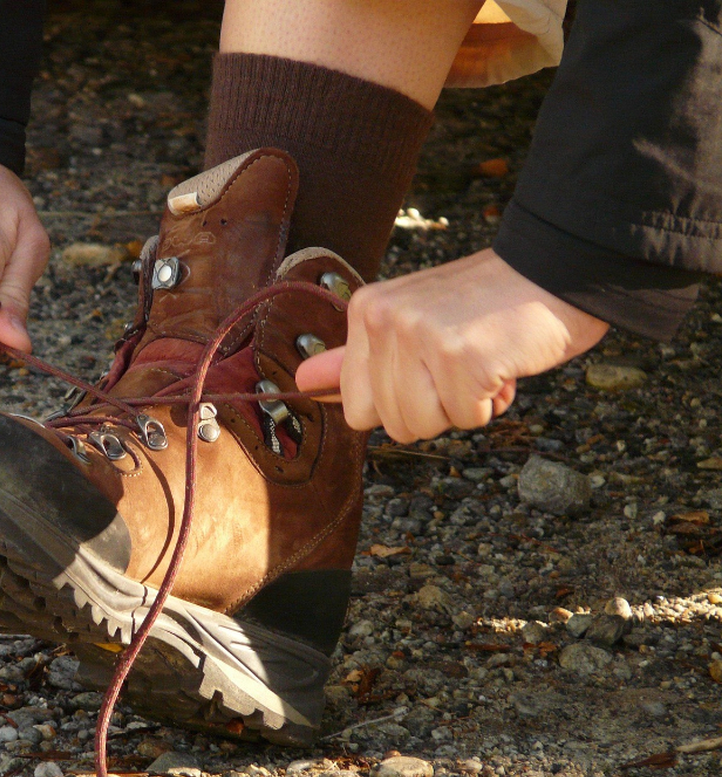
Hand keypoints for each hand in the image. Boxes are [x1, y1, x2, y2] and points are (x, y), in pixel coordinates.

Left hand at [296, 248, 608, 442]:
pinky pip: (468, 418)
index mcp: (366, 312)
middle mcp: (384, 319)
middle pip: (392, 423)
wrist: (556, 270)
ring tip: (481, 361)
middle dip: (435, 407)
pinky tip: (502, 362)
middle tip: (462, 360)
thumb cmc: (486, 305)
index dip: (402, 402)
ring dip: (463, 406)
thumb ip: (358, 358)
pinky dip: (493, 401)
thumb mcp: (412, 323)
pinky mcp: (461, 355)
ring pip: (424, 425)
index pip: (357, 407)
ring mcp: (419, 336)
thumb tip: (301, 384)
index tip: (430, 366)